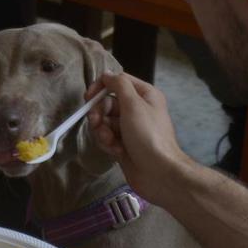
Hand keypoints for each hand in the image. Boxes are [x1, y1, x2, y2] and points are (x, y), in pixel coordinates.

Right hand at [85, 72, 191, 202]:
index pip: (117, 81)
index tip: (89, 98)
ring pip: (105, 122)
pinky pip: (107, 137)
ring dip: (103, 131)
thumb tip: (107, 74)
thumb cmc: (148, 135)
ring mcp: (130, 128)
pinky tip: (116, 151)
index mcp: (144, 95)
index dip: (101, 87)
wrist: (159, 173)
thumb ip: (119, 85)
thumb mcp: (134, 104)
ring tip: (110, 142)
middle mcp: (137, 109)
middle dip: (100, 114)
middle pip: (108, 103)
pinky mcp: (123, 144)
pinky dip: (107, 143)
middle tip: (96, 123)